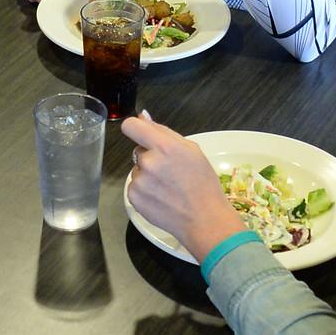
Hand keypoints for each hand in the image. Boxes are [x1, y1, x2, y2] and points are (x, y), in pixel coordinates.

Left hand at [122, 112, 245, 260]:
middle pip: (138, 150)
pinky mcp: (134, 197)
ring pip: (137, 170)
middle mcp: (148, 162)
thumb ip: (163, 131)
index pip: (131, 126)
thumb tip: (142, 116)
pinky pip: (134, 186)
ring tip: (168, 187)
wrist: (204, 219)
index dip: (136, 129)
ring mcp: (139, 181)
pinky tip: (161, 197)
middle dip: (150, 157)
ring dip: (148, 175)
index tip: (142, 135)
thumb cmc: (203, 183)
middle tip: (170, 171)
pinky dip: (145, 190)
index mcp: (164, 146)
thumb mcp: (192, 150)